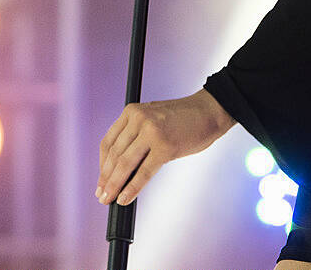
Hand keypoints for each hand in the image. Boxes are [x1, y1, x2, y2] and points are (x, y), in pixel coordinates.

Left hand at [95, 88, 234, 206]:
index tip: (101, 180)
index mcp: (132, 111)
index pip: (108, 142)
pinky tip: (126, 198)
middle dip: (106, 179)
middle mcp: (139, 119)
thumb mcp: (152, 117)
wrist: (209, 111)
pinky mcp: (165, 147)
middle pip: (114, 155)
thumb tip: (120, 168)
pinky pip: (144, 172)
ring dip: (114, 186)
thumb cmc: (182, 117)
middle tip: (102, 195)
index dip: (102, 165)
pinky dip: (132, 188)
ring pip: (125, 164)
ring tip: (109, 199)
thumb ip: (135, 134)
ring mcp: (152, 132)